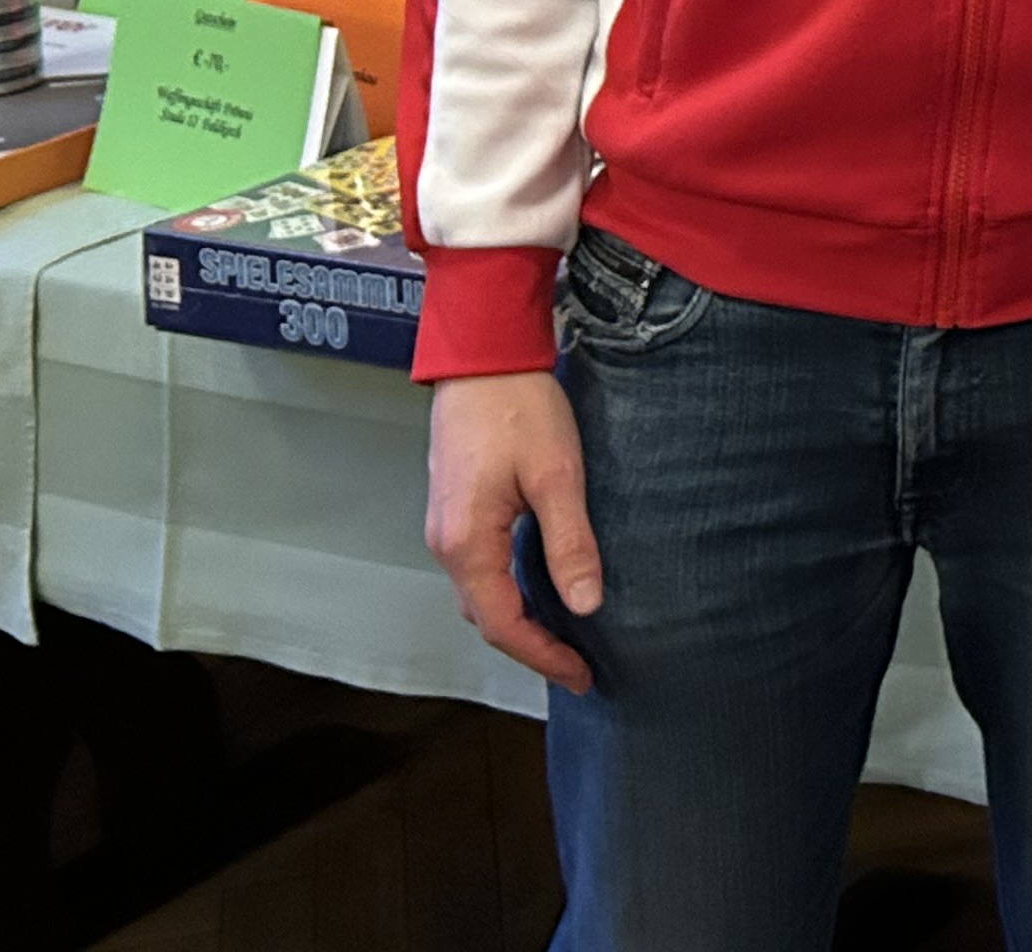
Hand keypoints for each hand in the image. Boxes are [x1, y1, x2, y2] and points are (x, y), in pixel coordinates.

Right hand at [426, 370, 600, 691]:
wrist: (481, 356)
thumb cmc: (519, 408)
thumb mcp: (557, 476)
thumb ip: (569, 543)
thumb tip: (585, 605)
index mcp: (467, 544)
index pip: (503, 624)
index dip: (543, 656)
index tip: (581, 675)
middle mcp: (446, 544)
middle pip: (485, 617)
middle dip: (530, 647)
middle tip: (578, 665)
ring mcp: (446, 526)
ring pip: (479, 594)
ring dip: (517, 621)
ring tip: (564, 636)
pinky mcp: (456, 509)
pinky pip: (478, 568)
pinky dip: (507, 591)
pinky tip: (539, 588)